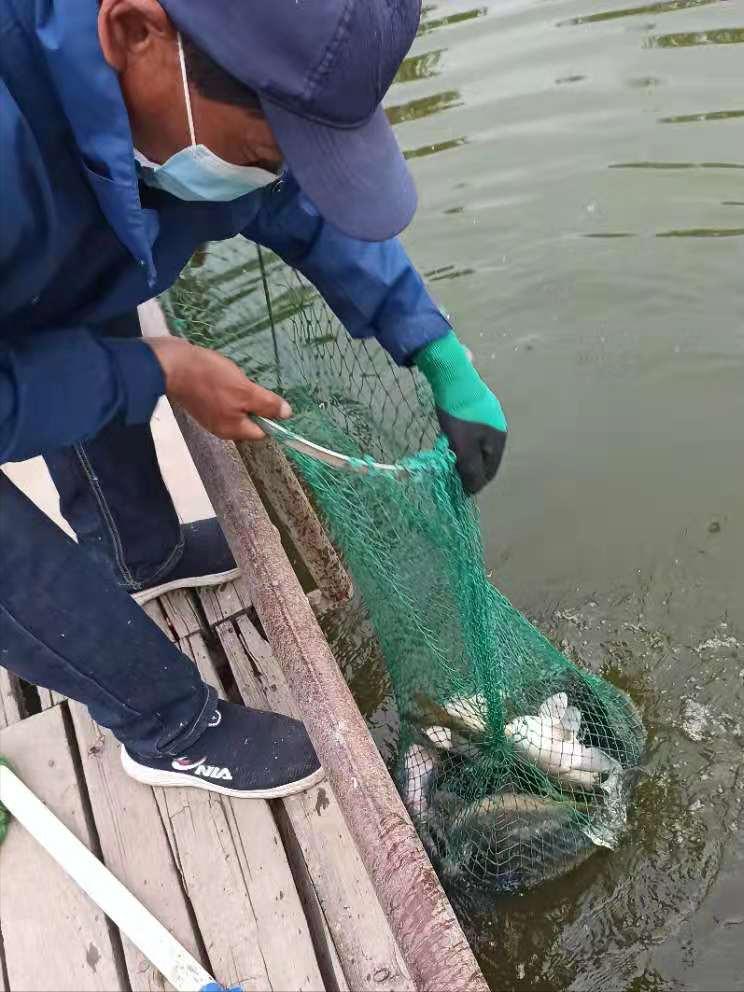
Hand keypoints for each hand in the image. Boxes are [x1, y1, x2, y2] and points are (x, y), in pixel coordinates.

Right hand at [147, 337, 290, 440]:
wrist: (170, 364)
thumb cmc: (210, 378)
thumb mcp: (245, 391)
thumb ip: (266, 405)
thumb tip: (287, 415)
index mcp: (231, 429)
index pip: (260, 431)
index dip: (269, 417)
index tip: (270, 398)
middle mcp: (220, 427)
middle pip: (247, 419)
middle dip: (253, 402)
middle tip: (250, 384)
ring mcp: (208, 414)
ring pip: (235, 407)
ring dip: (239, 393)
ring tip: (235, 377)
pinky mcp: (200, 401)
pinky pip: (221, 398)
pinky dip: (226, 388)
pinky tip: (222, 375)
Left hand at [414, 331, 506, 494]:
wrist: (452, 375)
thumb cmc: (458, 414)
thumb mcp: (464, 447)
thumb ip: (470, 470)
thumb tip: (473, 491)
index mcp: (499, 439)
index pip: (489, 472)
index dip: (474, 484)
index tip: (458, 490)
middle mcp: (499, 427)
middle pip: (485, 457)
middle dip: (471, 468)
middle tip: (453, 474)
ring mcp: (490, 414)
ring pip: (478, 443)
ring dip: (466, 453)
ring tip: (450, 457)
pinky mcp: (478, 404)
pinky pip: (473, 430)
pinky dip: (464, 439)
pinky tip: (451, 437)